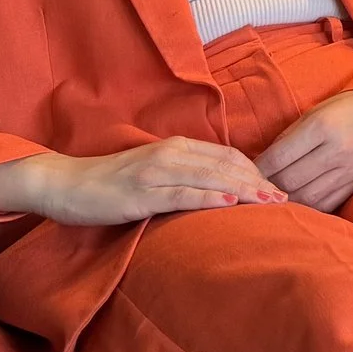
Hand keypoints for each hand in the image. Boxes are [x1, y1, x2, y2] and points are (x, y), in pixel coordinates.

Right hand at [0, 140, 287, 225]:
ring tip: (272, 202)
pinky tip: (231, 204)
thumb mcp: (154, 172)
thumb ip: (184, 174)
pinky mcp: (141, 193)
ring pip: (211, 178)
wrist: (64, 184)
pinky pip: (182, 194)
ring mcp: (156, 173)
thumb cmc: (111, 182)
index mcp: (177, 147)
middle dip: (260, 182)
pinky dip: (209, 198)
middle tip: (288, 198)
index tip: (280, 187)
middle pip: (228, 165)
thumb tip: (219, 187)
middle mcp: (172, 154)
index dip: (258, 171)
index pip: (229, 156)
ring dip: (245, 190)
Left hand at [256, 89, 352, 212]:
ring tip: (272, 199)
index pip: (278, 158)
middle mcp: (336, 151)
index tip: (245, 173)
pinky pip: (326, 204)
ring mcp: (349, 170)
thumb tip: (263, 161)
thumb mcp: (319, 110)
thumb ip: (291, 136)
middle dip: (266, 188)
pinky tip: (297, 204)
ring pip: (306, 198)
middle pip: (288, 182)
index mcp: (322, 127)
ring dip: (285, 201)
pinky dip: (308, 207)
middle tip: (253, 189)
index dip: (256, 169)